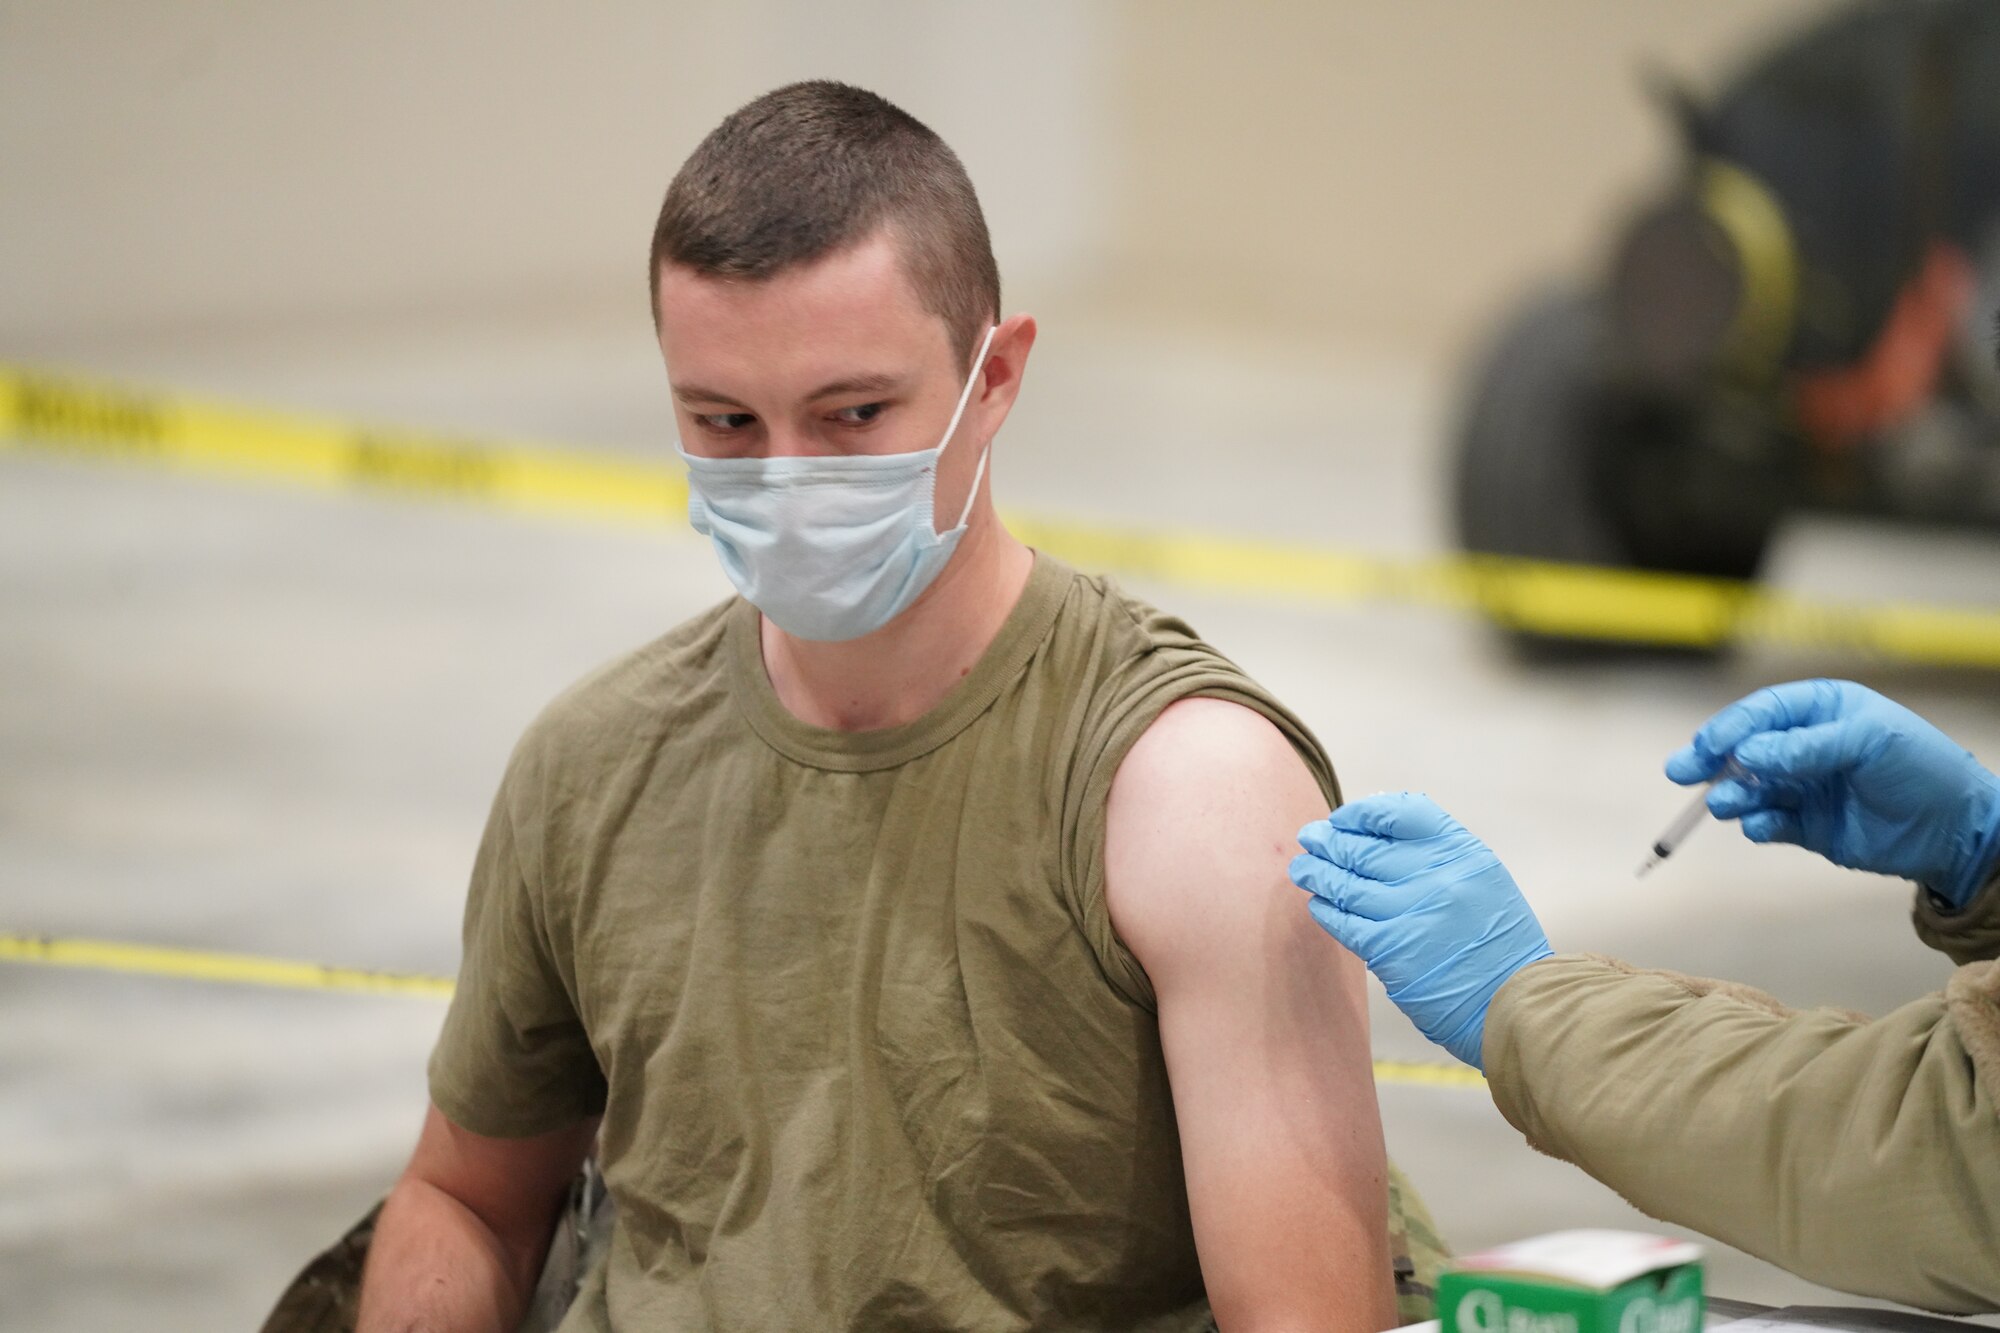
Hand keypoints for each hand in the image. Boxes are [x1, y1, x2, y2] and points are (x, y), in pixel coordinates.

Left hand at [1290, 793, 1552, 1070]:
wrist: (1514, 1004)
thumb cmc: (1496, 942)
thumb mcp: (1483, 880)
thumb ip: (1438, 853)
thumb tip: (1375, 832)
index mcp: (1462, 852)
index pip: (1401, 811)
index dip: (1363, 813)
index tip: (1343, 819)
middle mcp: (1436, 877)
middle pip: (1365, 848)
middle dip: (1329, 841)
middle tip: (1308, 837)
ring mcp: (1411, 913)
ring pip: (1346, 884)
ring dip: (1317, 873)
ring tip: (1301, 867)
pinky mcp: (1390, 951)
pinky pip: (1344, 922)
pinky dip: (1325, 910)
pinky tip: (1317, 903)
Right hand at [1666, 679, 1999, 907]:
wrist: (1956, 830)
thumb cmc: (1922, 770)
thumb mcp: (1869, 744)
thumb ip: (1806, 748)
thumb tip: (1746, 755)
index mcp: (1822, 711)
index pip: (1763, 712)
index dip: (1731, 728)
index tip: (1707, 748)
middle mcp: (1806, 747)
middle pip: (1745, 749)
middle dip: (1712, 760)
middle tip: (1682, 773)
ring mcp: (1805, 787)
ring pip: (1751, 788)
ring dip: (1733, 796)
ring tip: (1724, 806)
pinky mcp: (1807, 826)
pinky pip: (1769, 822)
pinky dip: (1757, 825)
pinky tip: (1758, 827)